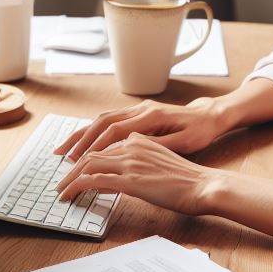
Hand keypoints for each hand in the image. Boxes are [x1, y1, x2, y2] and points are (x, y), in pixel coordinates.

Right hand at [53, 98, 224, 160]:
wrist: (211, 116)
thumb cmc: (200, 131)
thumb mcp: (184, 144)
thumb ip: (157, 146)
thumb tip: (131, 151)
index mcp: (151, 116)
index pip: (114, 131)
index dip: (94, 146)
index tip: (78, 161)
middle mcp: (141, 109)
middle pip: (102, 121)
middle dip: (79, 139)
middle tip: (61, 156)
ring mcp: (139, 109)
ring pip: (103, 119)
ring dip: (83, 134)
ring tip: (65, 150)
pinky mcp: (140, 114)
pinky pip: (111, 121)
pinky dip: (94, 131)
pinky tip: (84, 143)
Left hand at [56, 134, 218, 216]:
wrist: (203, 185)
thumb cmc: (187, 180)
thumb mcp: (159, 164)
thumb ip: (137, 165)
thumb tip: (115, 178)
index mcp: (139, 139)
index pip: (104, 146)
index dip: (86, 157)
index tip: (75, 169)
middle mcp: (132, 145)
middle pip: (91, 153)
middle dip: (72, 168)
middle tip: (61, 182)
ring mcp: (130, 161)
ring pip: (88, 165)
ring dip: (70, 178)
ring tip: (62, 191)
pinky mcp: (130, 179)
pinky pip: (94, 180)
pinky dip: (78, 187)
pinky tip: (71, 195)